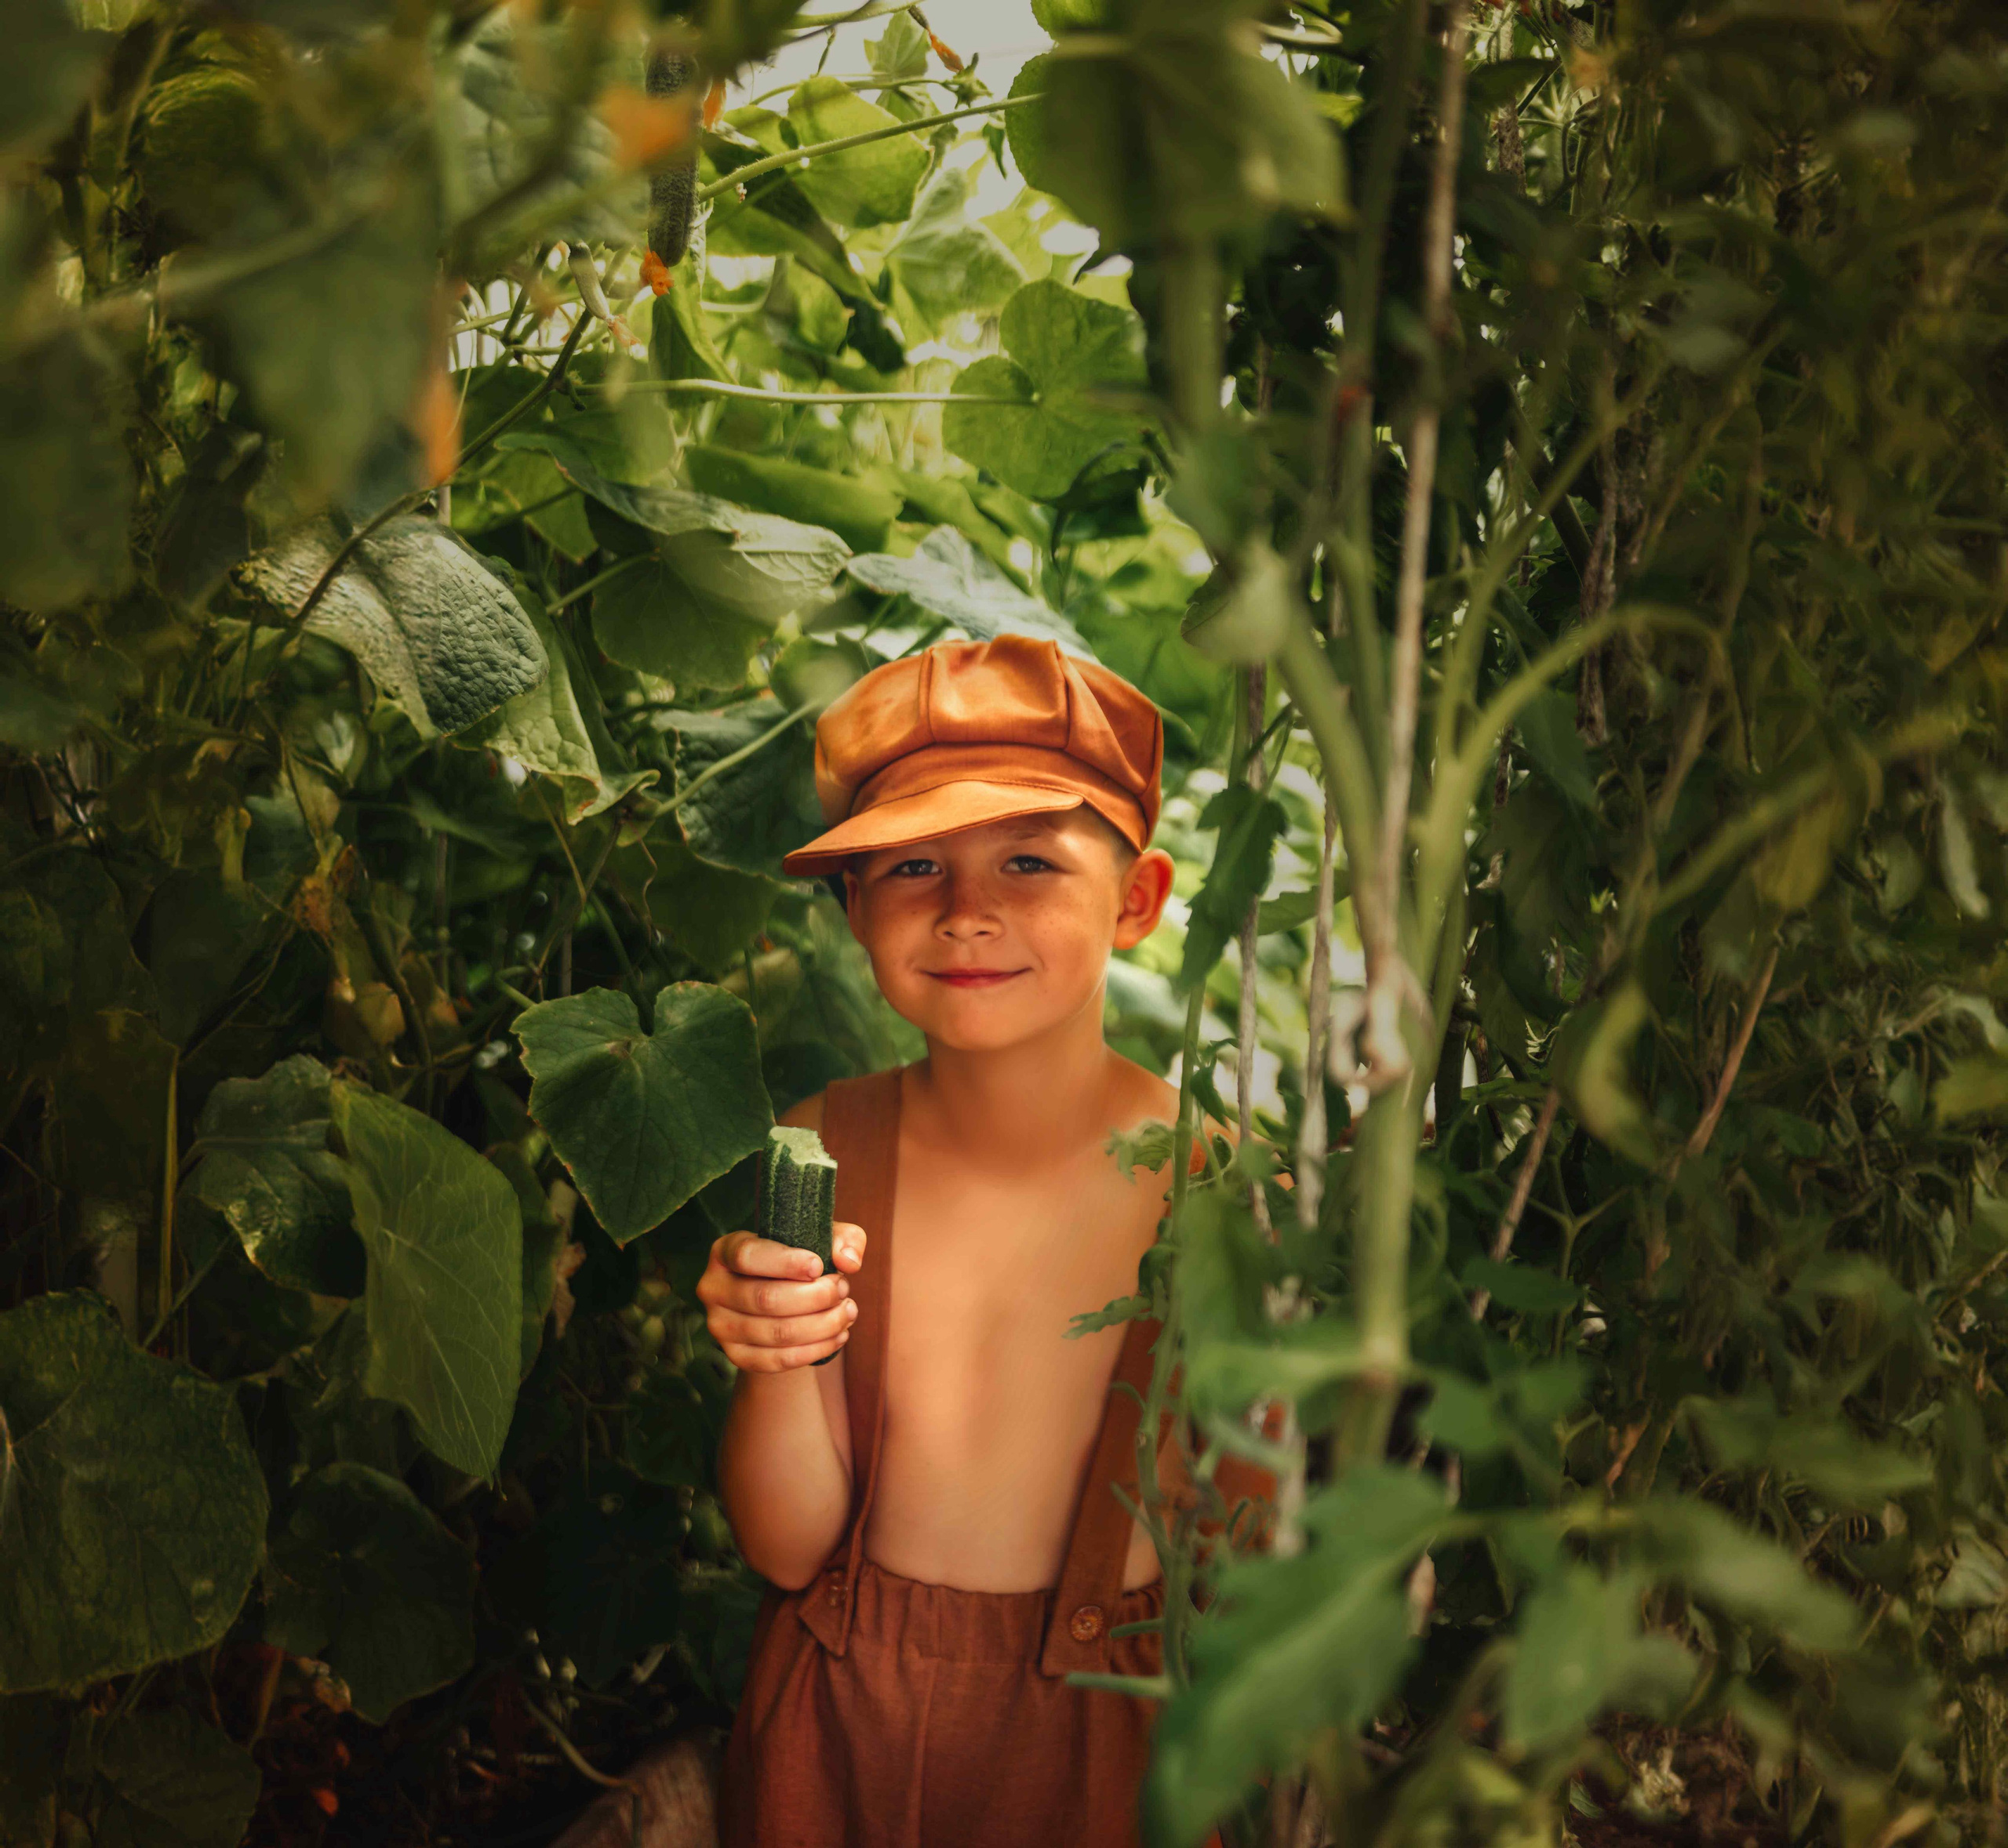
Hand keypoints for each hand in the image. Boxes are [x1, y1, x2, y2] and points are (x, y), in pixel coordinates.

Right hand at [697, 1223, 865, 1371]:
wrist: (779, 1302)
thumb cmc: (799, 1262)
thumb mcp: (821, 1238)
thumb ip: (843, 1238)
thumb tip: (848, 1261)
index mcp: (724, 1251)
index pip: (748, 1256)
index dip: (786, 1262)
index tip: (819, 1266)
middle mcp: (713, 1288)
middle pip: (766, 1299)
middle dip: (816, 1296)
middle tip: (842, 1288)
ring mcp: (720, 1326)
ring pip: (777, 1332)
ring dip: (823, 1324)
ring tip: (847, 1311)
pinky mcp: (737, 1356)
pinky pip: (779, 1360)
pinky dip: (816, 1349)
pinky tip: (839, 1335)